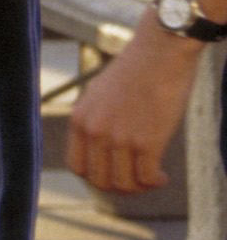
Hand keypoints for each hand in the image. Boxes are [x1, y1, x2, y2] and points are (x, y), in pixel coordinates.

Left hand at [69, 29, 200, 196]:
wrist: (161, 52)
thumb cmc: (136, 70)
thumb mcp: (100, 93)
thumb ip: (96, 118)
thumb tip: (101, 144)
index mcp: (80, 119)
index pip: (77, 166)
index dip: (95, 177)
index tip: (114, 175)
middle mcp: (95, 131)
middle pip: (99, 180)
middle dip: (119, 187)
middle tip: (136, 181)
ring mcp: (119, 137)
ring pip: (123, 184)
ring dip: (139, 188)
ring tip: (152, 179)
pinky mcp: (147, 141)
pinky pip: (146, 177)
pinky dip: (154, 182)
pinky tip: (162, 176)